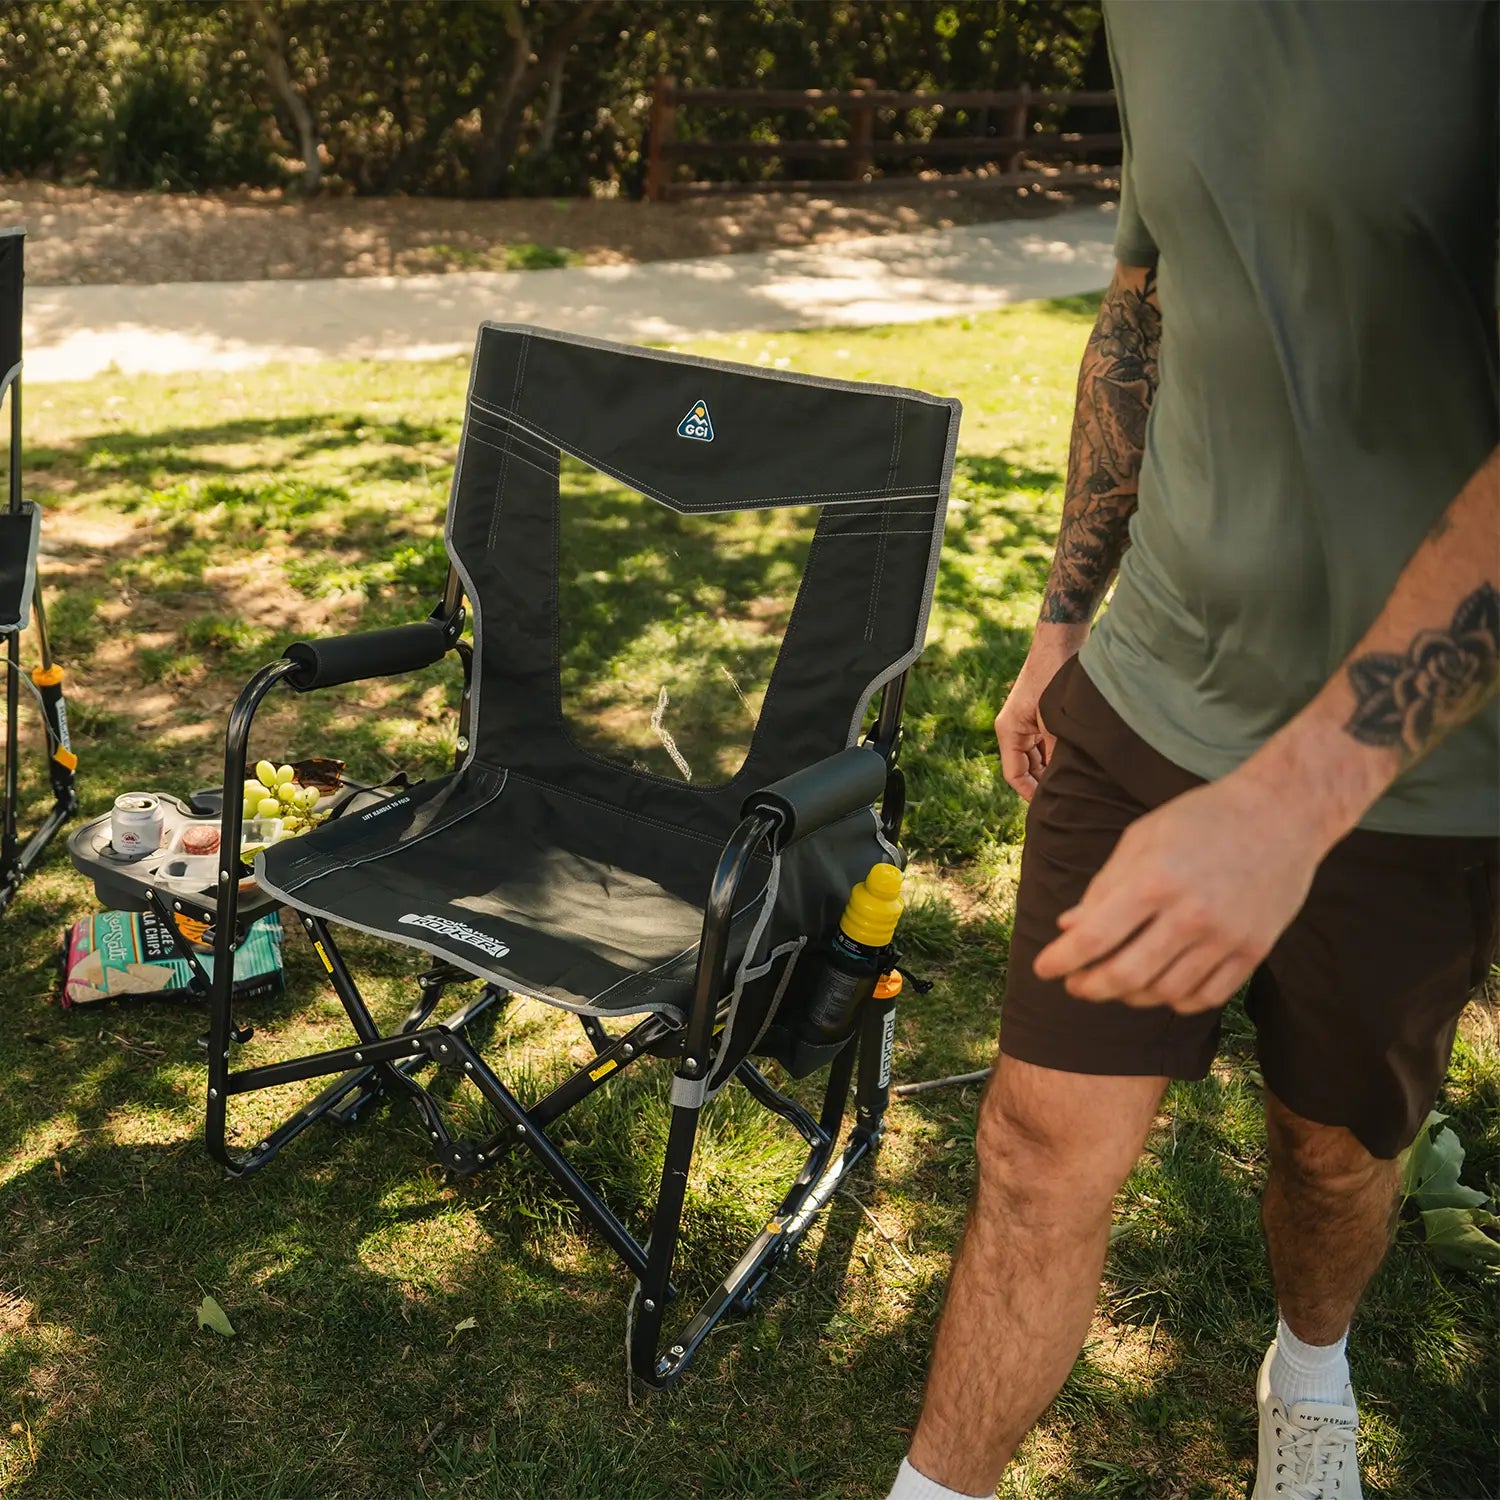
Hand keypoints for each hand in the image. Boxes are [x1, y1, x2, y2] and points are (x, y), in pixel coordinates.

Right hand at [995, 624, 1087, 800]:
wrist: (1060, 641)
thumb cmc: (1053, 675)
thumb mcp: (1055, 720)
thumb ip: (1057, 751)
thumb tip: (1065, 781)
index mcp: (1009, 731)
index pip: (1014, 775)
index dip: (1031, 794)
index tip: (1050, 807)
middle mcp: (1015, 729)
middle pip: (1026, 769)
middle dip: (1043, 784)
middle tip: (1068, 799)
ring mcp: (1029, 723)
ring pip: (1038, 758)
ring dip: (1053, 769)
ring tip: (1075, 783)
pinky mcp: (1042, 717)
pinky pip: (1047, 745)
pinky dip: (1059, 755)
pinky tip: (1077, 762)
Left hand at [1032, 767, 1329, 1012]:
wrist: (1283, 814)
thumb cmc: (1203, 818)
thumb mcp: (1142, 837)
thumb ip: (1104, 886)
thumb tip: (1068, 928)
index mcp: (1155, 880)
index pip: (1094, 937)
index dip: (1061, 960)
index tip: (1043, 969)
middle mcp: (1191, 915)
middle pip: (1126, 976)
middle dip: (1089, 987)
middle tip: (1074, 985)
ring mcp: (1226, 937)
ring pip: (1164, 993)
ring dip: (1130, 996)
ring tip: (1114, 983)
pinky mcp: (1254, 951)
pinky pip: (1206, 997)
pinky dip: (1175, 1000)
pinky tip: (1159, 987)